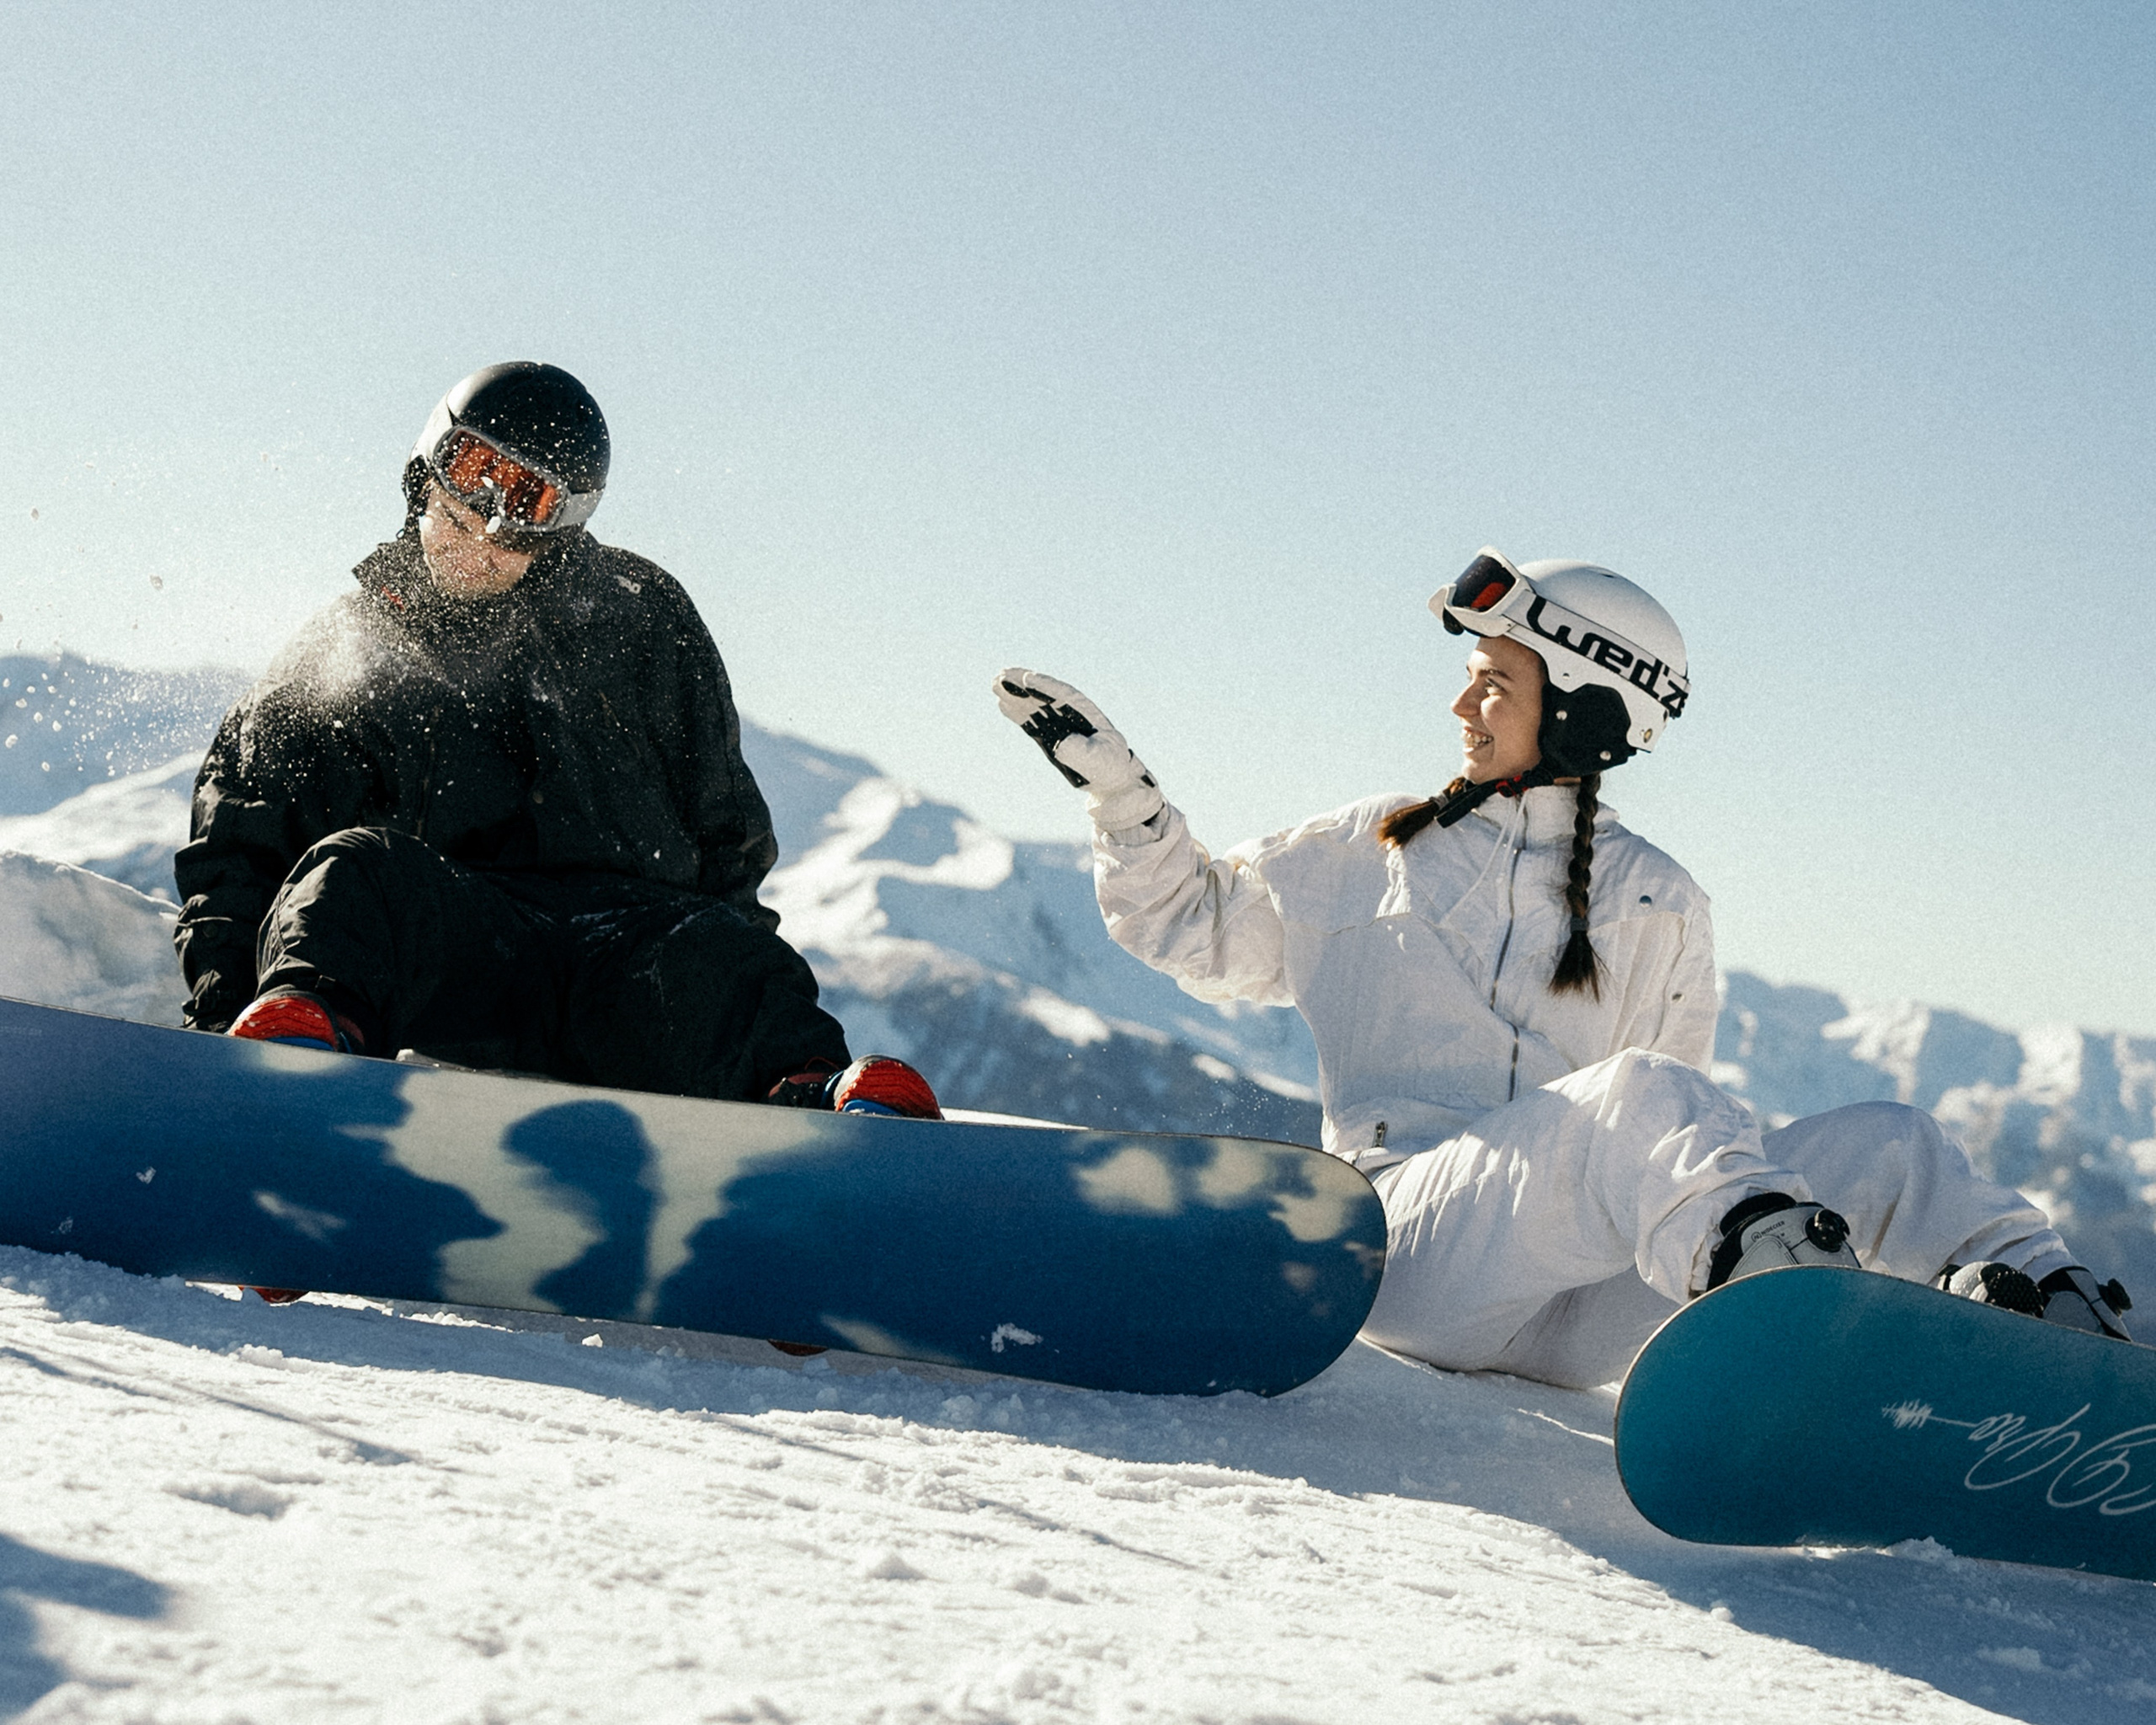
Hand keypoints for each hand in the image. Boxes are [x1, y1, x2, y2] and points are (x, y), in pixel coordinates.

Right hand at [993, 668, 1164, 830]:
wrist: (1109, 777)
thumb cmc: (1109, 765)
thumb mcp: (1100, 760)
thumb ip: (1083, 751)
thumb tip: (1062, 744)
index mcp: (1085, 713)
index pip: (1063, 695)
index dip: (1045, 686)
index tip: (1028, 679)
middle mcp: (1068, 713)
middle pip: (1043, 694)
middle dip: (1023, 684)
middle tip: (1002, 674)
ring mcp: (1056, 723)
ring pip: (1033, 704)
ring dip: (1014, 694)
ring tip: (994, 683)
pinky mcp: (1048, 734)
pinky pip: (1030, 720)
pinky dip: (1016, 712)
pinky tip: (1001, 703)